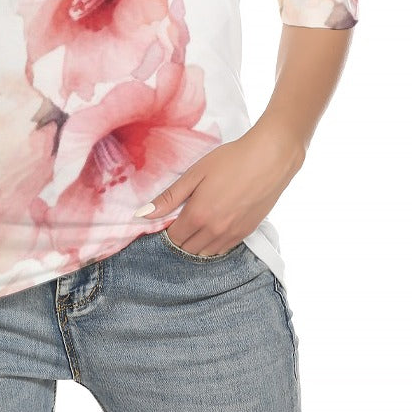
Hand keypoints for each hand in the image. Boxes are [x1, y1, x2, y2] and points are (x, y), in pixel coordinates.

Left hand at [137, 123, 304, 255]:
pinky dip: (213, 244)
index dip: (167, 229)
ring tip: (197, 222)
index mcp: (198, 215)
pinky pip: (223, 250)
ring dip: (196, 243)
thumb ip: (169, 197)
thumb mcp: (195, 173)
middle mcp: (214, 231)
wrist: (269, 159)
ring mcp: (232, 235)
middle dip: (180, 237)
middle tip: (181, 218)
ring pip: (205, 253)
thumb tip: (142, 214)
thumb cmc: (230, 160)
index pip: (173, 237)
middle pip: (188, 248)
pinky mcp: (246, 233)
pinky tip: (213, 227)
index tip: (169, 216)